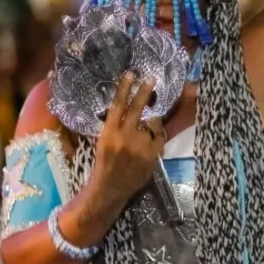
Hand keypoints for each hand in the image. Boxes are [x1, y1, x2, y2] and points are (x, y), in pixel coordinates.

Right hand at [91, 72, 165, 204]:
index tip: (130, 74)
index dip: (124, 88)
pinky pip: (159, 138)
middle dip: (144, 92)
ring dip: (151, 122)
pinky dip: (157, 136)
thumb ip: (115, 126)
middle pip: (136, 108)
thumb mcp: (103, 141)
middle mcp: (124, 136)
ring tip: (147, 126)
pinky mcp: (151, 156)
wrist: (111, 188)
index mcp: (109, 132)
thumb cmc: (105, 163)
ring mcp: (140, 146)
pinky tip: (152, 139)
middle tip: (151, 79)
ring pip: (151, 124)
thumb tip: (127, 108)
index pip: (117, 105)